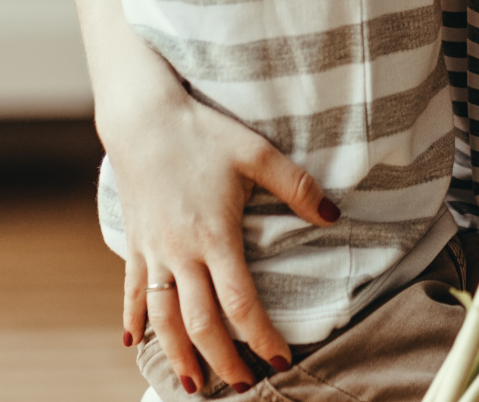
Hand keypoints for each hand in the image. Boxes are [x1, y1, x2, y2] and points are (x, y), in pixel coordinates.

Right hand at [110, 91, 338, 392]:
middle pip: (201, 322)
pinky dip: (133, 318)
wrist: (143, 119)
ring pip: (163, 318)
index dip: (261, 336)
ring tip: (193, 383)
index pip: (240, 302)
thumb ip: (296, 185)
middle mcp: (181, 253)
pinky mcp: (134, 242)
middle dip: (222, 359)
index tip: (280, 359)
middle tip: (242, 385)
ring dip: (177, 354)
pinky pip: (131, 290)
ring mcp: (153, 251)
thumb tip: (333, 215)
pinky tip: (132, 341)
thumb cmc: (203, 132)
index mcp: (215, 236)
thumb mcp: (256, 152)